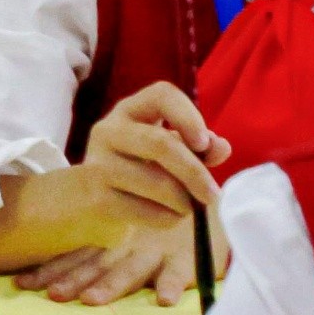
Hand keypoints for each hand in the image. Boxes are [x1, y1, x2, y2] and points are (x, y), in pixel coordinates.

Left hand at [12, 216, 206, 306]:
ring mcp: (156, 251)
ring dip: (112, 285)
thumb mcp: (126, 230)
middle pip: (95, 266)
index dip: (49, 269)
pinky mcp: (187, 257)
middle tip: (51, 295)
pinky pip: (180, 272)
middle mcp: (128, 245)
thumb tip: (53, 271)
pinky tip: (164, 299)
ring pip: (131, 270)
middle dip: (72, 280)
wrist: (206, 201)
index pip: (75, 256)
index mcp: (111, 239)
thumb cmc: (161, 219)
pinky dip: (172, 284)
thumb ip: (98, 247)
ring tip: (92, 300)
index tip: (22, 283)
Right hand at [78, 80, 231, 229]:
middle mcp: (108, 130)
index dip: (188, 116)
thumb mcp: (170, 150)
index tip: (204, 144)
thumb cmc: (141, 167)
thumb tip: (221, 148)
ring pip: (157, 184)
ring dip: (184, 202)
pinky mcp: (97, 197)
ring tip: (187, 207)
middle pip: (159, 144)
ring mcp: (98, 164)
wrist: (92, 198)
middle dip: (194, 172)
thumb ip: (199, 146)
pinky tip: (166, 216)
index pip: (162, 95)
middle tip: (213, 194)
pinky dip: (168, 219)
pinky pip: (147, 211)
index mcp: (130, 111)